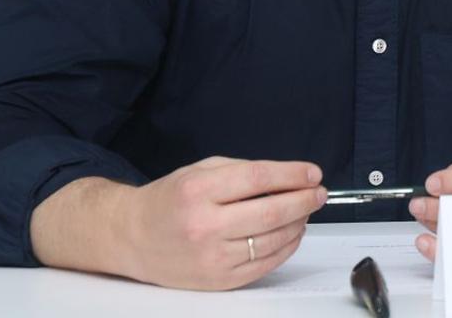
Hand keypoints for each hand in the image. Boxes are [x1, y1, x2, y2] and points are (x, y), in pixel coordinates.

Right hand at [31, 156, 326, 289]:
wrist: (132, 236)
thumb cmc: (169, 200)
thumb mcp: (200, 171)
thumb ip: (243, 172)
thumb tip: (289, 179)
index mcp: (199, 190)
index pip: (259, 179)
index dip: (292, 175)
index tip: (313, 173)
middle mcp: (204, 224)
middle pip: (271, 212)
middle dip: (304, 200)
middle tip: (319, 193)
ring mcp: (212, 256)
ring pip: (272, 240)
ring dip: (299, 223)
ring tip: (306, 211)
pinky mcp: (218, 280)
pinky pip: (264, 264)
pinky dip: (285, 247)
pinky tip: (291, 233)